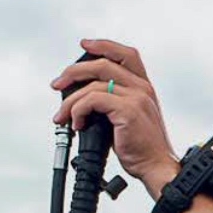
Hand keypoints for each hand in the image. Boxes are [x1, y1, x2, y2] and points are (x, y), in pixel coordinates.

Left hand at [52, 38, 178, 196]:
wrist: (155, 166)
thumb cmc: (142, 148)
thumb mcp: (129, 118)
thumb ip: (112, 103)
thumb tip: (82, 100)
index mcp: (144, 86)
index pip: (126, 54)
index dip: (104, 45)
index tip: (84, 45)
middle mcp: (142, 87)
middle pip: (103, 64)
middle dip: (74, 71)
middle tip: (57, 84)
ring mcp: (137, 97)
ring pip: (93, 85)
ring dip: (70, 101)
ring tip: (62, 117)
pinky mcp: (128, 110)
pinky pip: (92, 100)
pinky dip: (78, 111)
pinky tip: (77, 124)